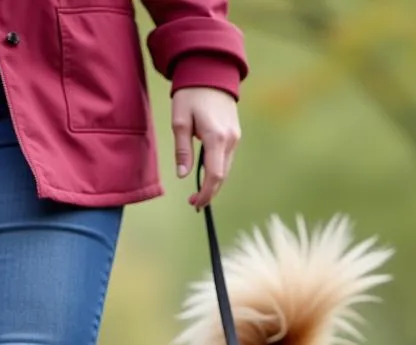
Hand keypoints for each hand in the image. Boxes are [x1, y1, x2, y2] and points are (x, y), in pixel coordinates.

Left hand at [171, 87, 240, 209]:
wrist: (210, 71)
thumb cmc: (191, 93)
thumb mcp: (180, 121)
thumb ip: (182, 150)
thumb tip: (183, 175)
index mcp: (216, 137)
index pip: (215, 175)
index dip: (206, 193)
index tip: (195, 203)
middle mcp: (230, 140)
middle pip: (222, 175)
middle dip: (210, 192)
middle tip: (194, 202)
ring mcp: (235, 137)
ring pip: (226, 168)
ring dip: (214, 182)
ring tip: (199, 191)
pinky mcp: (235, 134)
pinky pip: (227, 158)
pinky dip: (218, 170)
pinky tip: (207, 173)